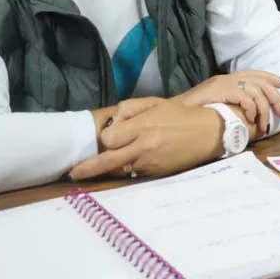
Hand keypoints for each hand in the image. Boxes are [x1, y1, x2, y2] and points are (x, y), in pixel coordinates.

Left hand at [69, 98, 222, 181]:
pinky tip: (133, 162)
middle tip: (72, 174)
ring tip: (98, 169)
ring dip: (110, 168)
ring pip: (119, 171)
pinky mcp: (156, 175)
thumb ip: (129, 108)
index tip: (110, 135)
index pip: (109, 139)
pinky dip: (129, 169)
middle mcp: (144, 147)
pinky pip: (135, 174)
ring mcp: (150, 164)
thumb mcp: (154, 102)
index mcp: (143, 127)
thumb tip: (112, 123)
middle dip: (87, 169)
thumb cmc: (179, 115)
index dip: (106, 138)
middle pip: (107, 162)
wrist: (207, 134)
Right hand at [174, 71, 279, 136]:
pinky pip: (244, 97)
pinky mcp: (220, 90)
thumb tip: (250, 113)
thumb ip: (231, 103)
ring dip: (264, 109)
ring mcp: (223, 83)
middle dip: (274, 96)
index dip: (270, 77)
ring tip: (264, 124)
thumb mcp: (217, 104)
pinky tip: (251, 119)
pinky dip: (251, 108)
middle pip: (260, 81)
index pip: (254, 73)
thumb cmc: (194, 112)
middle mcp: (227, 77)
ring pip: (256, 90)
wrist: (175, 111)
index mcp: (227, 79)